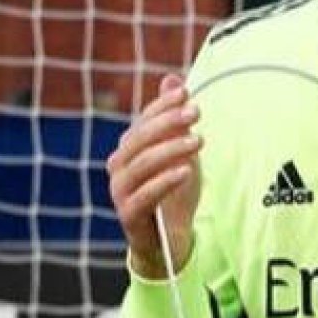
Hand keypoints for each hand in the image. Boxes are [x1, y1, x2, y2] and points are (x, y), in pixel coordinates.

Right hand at [107, 73, 202, 278]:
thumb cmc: (173, 190)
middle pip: (139, 139)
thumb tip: (172, 80)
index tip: (186, 92)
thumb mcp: (180, 151)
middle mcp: (118, 168)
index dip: (162, 105)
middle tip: (197, 112)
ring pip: (141, 165)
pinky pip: (144, 196)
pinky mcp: (128, 216)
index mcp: (128, 149)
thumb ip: (174, 119)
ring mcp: (120, 192)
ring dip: (171, 149)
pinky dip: (165, 182)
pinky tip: (186, 171)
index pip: (143, 121)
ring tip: (198, 141)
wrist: (169, 237)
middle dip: (168, 122)